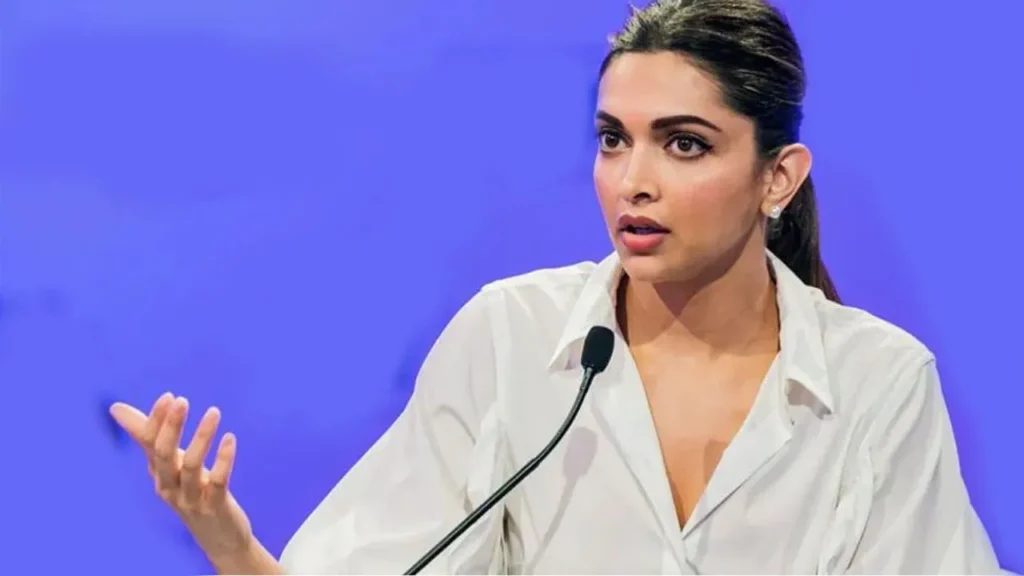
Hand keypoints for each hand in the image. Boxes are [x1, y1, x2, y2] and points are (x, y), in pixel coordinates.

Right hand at [110, 393, 254, 565]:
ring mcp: (191, 498)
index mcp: (158, 473)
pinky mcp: (215, 506)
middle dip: (171, 427)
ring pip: (191, 466)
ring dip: (202, 437)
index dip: (156, 421)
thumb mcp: (170, 464)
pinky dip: (223, 459)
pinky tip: (230, 439)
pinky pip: (217, 481)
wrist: (217, 535)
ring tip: (214, 412)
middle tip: (182, 400)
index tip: (168, 396)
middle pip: (164, 455)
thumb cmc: (191, 491)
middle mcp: (169, 486)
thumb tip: (115, 408)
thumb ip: (147, 435)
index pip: (150, 444)